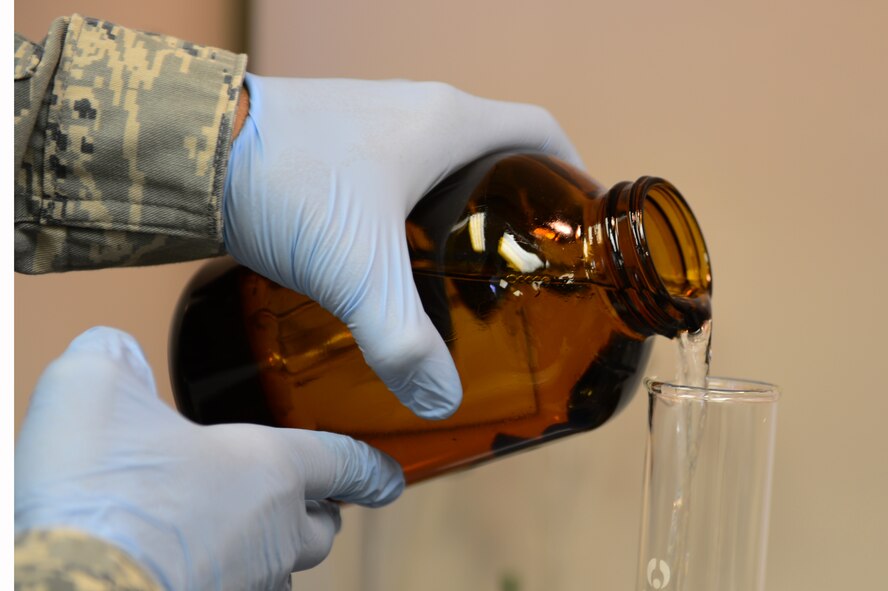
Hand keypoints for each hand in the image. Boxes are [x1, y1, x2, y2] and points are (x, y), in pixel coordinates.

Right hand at [14, 327, 403, 590]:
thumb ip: (116, 359)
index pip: (342, 462)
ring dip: (273, 552)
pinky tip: (194, 565)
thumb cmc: (97, 491)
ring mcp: (245, 584)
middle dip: (321, 515)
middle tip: (313, 504)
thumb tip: (114, 352)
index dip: (367, 467)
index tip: (389, 478)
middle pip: (321, 530)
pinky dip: (229, 579)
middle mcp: (272, 532)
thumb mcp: (94, 388)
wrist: (71, 586)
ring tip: (242, 536)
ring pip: (280, 571)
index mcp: (269, 469)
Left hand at [223, 74, 582, 419]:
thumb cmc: (283, 179)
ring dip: (458, 210)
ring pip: (439, 165)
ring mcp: (369, 124)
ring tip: (463, 271)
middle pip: (493, 152)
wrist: (189, 149)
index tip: (578, 219)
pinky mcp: (330, 147)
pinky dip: (409, 213)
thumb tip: (439, 399)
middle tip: (522, 264)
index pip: (539, 132)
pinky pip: (393, 174)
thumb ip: (403, 342)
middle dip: (515, 204)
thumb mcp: (357, 272)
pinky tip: (393, 262)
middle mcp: (414, 110)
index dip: (571, 171)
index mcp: (447, 122)